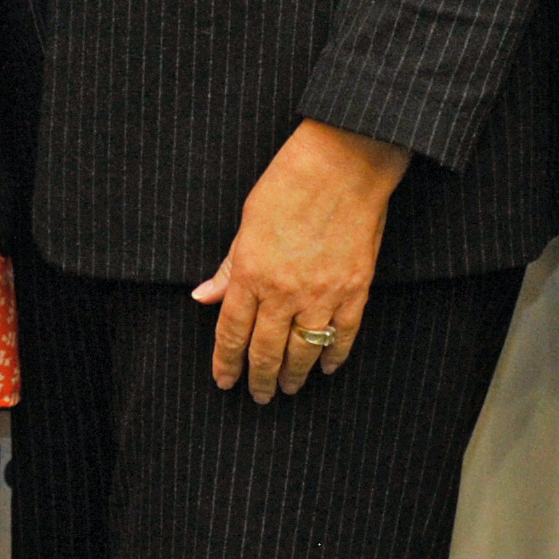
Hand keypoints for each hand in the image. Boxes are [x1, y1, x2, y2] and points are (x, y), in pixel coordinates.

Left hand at [191, 121, 410, 402]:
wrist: (344, 162)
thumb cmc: (290, 183)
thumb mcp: (248, 222)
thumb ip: (229, 267)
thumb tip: (203, 297)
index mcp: (251, 272)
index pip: (231, 331)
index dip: (225, 361)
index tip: (224, 381)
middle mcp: (284, 291)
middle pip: (266, 350)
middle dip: (259, 378)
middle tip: (258, 396)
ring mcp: (323, 294)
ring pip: (304, 351)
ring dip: (294, 375)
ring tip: (288, 388)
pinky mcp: (356, 290)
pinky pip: (343, 336)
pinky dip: (334, 356)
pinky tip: (327, 367)